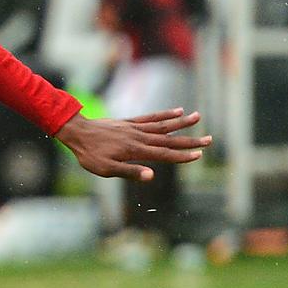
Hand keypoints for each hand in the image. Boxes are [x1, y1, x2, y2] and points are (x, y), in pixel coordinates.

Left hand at [54, 108, 211, 180]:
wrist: (77, 132)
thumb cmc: (89, 155)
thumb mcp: (106, 170)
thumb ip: (130, 172)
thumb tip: (152, 176)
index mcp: (136, 151)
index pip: (164, 154)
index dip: (182, 156)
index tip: (199, 155)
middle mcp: (139, 137)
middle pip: (169, 139)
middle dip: (190, 140)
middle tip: (210, 139)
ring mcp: (135, 128)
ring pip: (163, 125)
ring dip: (182, 123)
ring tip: (198, 117)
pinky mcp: (129, 122)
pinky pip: (151, 117)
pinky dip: (165, 114)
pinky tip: (177, 110)